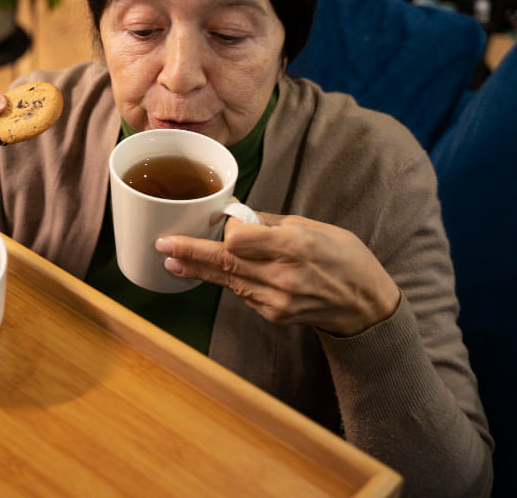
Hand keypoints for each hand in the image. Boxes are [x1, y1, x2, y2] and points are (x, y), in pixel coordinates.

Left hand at [155, 213, 401, 336]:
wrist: (365, 305)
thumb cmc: (343, 257)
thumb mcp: (311, 226)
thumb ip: (268, 223)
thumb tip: (232, 213)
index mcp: (294, 246)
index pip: (239, 240)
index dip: (224, 231)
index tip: (214, 221)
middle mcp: (283, 275)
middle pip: (225, 263)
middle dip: (190, 254)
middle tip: (162, 246)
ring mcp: (277, 299)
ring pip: (227, 281)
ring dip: (201, 269)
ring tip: (174, 259)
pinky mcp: (273, 315)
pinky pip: (242, 293)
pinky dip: (233, 281)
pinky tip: (225, 273)